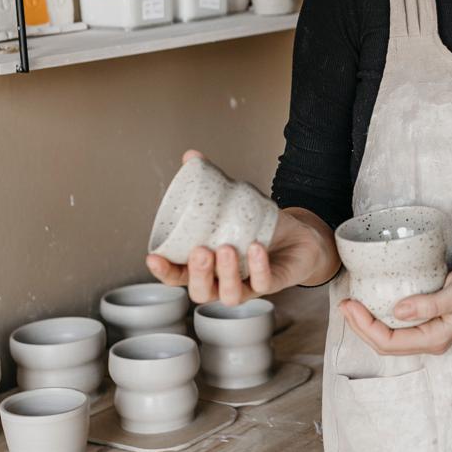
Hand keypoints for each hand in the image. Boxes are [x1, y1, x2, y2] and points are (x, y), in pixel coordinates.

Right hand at [145, 149, 329, 305]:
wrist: (298, 236)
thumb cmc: (259, 227)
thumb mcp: (235, 202)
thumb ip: (212, 182)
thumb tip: (191, 157)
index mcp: (206, 266)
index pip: (177, 275)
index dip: (164, 271)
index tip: (153, 257)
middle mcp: (222, 280)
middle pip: (200, 292)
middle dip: (197, 274)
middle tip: (200, 250)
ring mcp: (246, 285)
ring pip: (229, 295)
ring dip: (226, 274)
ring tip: (227, 248)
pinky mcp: (272, 284)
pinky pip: (262, 283)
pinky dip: (257, 266)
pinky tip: (255, 248)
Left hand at [339, 260, 451, 355]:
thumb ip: (430, 303)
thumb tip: (397, 311)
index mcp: (434, 339)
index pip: (388, 342)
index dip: (364, 327)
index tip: (349, 305)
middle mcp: (429, 341)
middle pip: (384, 345)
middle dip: (359, 327)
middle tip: (343, 305)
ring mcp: (428, 333)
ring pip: (388, 338)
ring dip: (366, 324)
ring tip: (350, 306)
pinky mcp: (428, 321)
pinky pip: (397, 327)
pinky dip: (379, 318)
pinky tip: (371, 303)